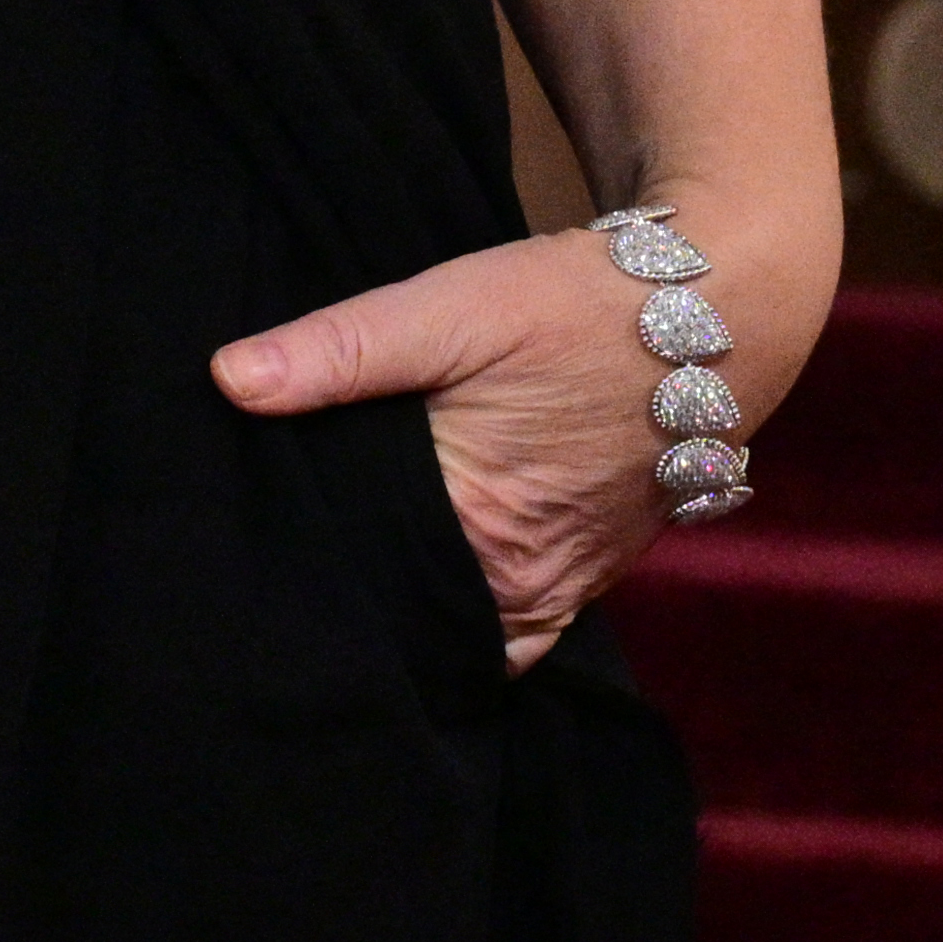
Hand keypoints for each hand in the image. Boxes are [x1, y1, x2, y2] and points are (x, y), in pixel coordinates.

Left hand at [214, 217, 781, 669]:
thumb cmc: (575, 305)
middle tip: (275, 580)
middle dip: (352, 608)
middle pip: (409, 622)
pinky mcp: (590, 577)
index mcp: (477, 526)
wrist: (714, 312)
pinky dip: (471, 625)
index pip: (361, 586)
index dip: (304, 575)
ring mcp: (564, 589)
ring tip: (342, 585)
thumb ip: (340, 350)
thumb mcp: (453, 307)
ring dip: (411, 617)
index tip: (247, 562)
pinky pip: (516, 634)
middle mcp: (523, 581)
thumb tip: (228, 379)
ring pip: (462, 636)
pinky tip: (425, 592)